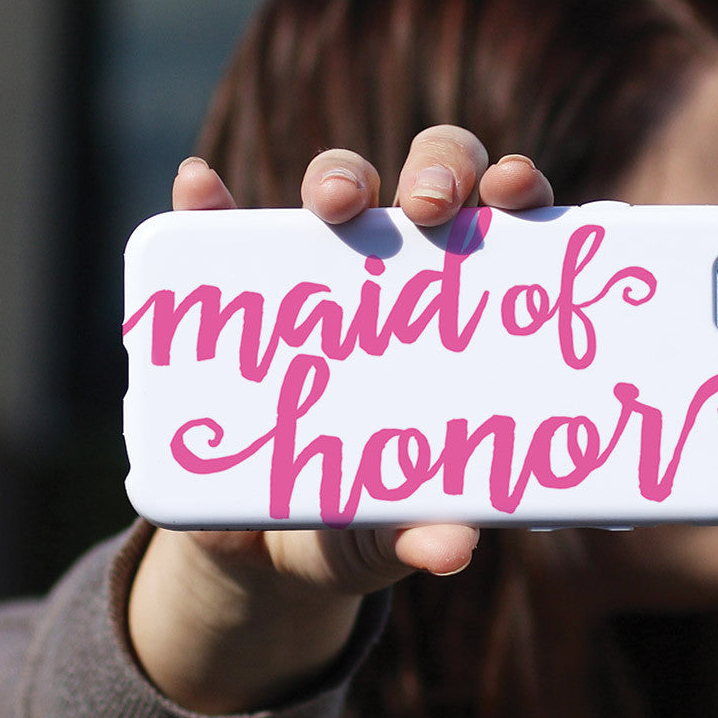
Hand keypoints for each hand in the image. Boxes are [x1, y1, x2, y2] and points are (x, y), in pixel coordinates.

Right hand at [128, 127, 553, 713]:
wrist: (262, 547)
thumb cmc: (359, 521)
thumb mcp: (389, 530)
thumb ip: (419, 531)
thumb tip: (454, 548)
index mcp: (464, 313)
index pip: (506, 225)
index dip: (518, 190)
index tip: (515, 191)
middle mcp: (399, 271)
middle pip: (431, 182)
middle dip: (438, 169)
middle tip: (430, 207)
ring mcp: (317, 273)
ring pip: (339, 186)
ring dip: (340, 175)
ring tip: (334, 204)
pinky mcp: (237, 289)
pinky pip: (216, 229)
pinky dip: (205, 202)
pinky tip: (199, 187)